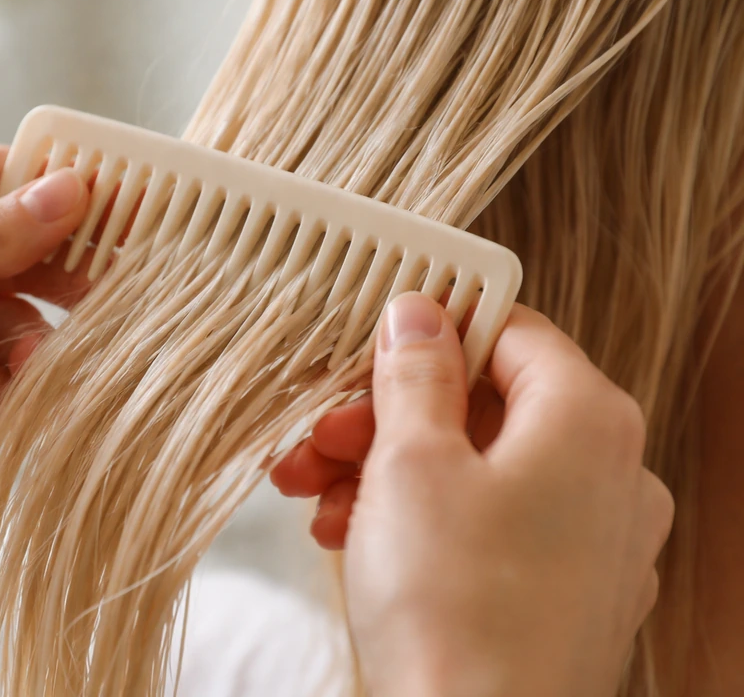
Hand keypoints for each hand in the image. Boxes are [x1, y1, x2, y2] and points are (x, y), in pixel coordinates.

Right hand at [272, 294, 673, 696]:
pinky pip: (489, 524)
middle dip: (386, 415)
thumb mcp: (411, 463)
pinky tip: (350, 533)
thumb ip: (416, 374)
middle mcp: (610, 475)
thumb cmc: (451, 609)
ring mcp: (593, 540)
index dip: (435, 327)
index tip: (376, 336)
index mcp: (587, 420)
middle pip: (485, 406)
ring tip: (313, 492)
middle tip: (322, 432)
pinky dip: (422, 517)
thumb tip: (418, 315)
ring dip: (387, 469)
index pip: (512, 330)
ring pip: (478, 467)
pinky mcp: (565, 591)